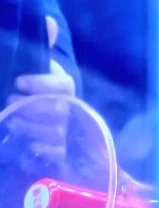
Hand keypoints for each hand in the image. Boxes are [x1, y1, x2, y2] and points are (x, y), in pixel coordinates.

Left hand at [6, 16, 74, 162]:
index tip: (19, 82)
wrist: (37, 108)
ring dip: (31, 128)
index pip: (63, 86)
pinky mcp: (60, 148)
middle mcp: (69, 108)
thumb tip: (49, 23)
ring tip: (11, 121)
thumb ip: (40, 45)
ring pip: (55, 132)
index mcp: (64, 85)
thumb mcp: (33, 62)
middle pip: (58, 111)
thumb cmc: (32, 83)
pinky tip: (29, 146)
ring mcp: (65, 130)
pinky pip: (57, 153)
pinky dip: (44, 151)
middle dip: (31, 108)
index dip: (43, 85)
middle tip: (8, 101)